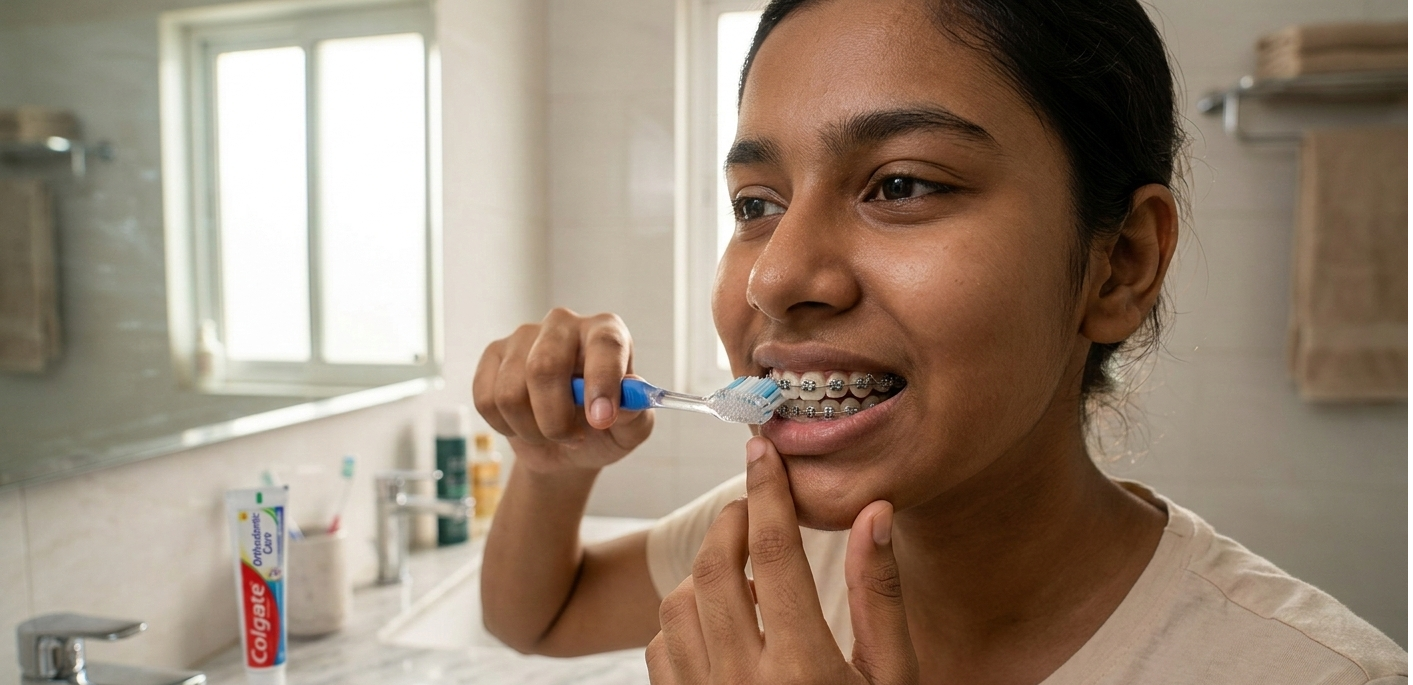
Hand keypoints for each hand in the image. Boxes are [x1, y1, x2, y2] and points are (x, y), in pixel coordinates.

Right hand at [473, 308, 653, 473]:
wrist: (565, 446)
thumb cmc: (603, 430)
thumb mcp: (629, 431)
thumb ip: (634, 416)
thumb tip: (623, 404)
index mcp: (606, 333)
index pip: (604, 344)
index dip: (602, 382)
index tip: (600, 419)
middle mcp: (564, 324)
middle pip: (544, 367)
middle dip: (554, 418)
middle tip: (571, 439)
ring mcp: (523, 336)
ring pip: (511, 392)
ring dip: (531, 430)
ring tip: (549, 434)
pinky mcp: (493, 355)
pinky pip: (486, 399)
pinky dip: (506, 427)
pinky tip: (524, 424)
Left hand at [646, 437, 918, 684]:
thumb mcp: (893, 677)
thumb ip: (880, 595)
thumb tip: (875, 511)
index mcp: (804, 670)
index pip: (774, 553)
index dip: (766, 492)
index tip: (761, 449)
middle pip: (713, 570)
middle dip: (729, 522)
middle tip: (751, 506)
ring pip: (677, 605)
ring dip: (704, 571)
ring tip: (741, 569)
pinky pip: (660, 648)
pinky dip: (681, 620)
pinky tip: (720, 623)